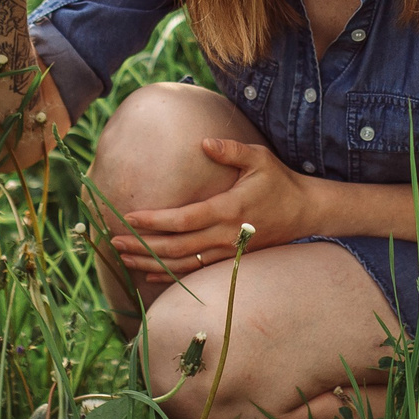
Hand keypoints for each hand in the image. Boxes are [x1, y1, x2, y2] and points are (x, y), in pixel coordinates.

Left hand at [112, 138, 316, 284]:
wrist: (304, 212)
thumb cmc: (279, 181)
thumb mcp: (259, 158)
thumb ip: (230, 150)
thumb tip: (203, 143)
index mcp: (229, 210)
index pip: (184, 220)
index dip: (154, 221)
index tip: (129, 217)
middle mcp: (226, 235)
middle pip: (176, 248)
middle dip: (143, 246)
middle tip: (114, 241)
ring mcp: (228, 252)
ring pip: (183, 265)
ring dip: (151, 264)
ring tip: (123, 258)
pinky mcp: (230, 260)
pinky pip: (196, 272)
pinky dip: (171, 275)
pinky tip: (150, 274)